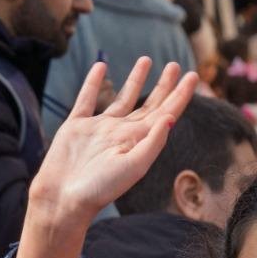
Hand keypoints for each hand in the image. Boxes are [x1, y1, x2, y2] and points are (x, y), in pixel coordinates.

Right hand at [30, 58, 197, 224]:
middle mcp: (123, 133)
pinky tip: (101, 66)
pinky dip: (94, 82)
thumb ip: (153, 142)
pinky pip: (87, 98)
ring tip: (146, 60)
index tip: (193, 76)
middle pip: (149, 103)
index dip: (180, 95)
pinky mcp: (76, 126)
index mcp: (139, 141)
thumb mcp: (133, 166)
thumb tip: (170, 118)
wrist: (63, 198)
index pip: (166, 113)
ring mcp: (100, 128)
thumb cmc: (100, 188)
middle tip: (176, 65)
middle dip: (164, 85)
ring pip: (122, 97)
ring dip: (135, 79)